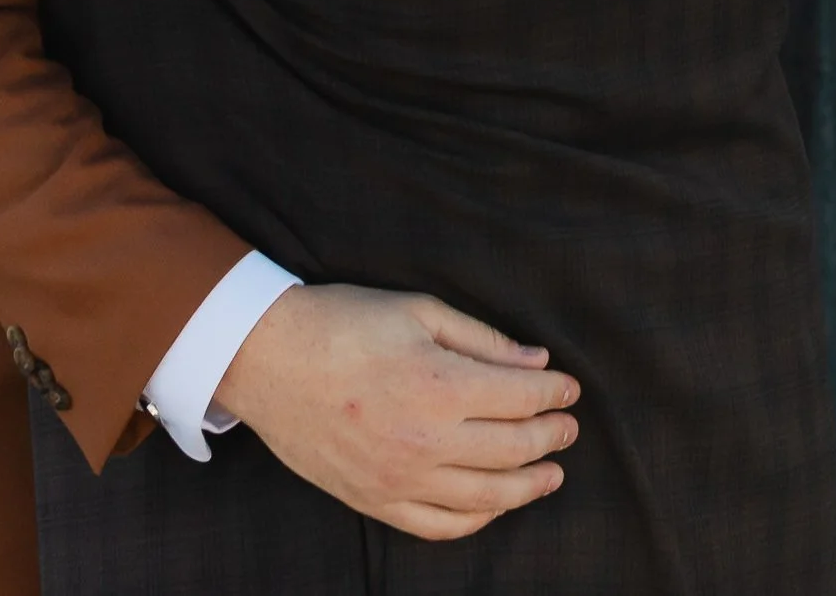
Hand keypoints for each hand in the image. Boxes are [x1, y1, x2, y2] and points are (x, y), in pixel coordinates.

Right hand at [213, 284, 578, 540]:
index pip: (520, 397)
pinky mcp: (375, 500)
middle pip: (512, 448)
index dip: (553, 392)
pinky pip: (440, 525)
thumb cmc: (342, 322)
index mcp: (439, 385)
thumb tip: (535, 361)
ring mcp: (400, 478)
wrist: (266, 358)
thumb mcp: (416, 310)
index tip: (569, 387)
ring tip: (550, 473)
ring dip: (528, 485)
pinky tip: (494, 504)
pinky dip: (477, 519)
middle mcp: (426, 440)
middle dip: (550, 437)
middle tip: (568, 428)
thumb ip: (481, 340)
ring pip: (486, 497)